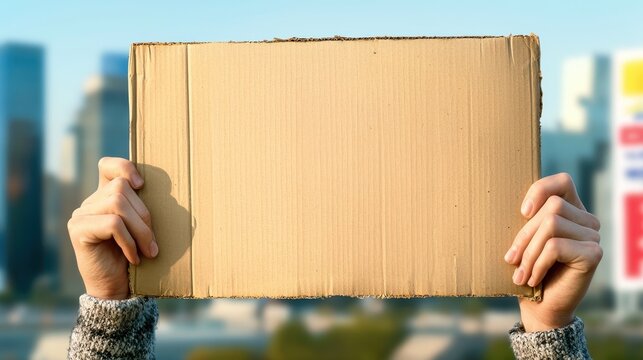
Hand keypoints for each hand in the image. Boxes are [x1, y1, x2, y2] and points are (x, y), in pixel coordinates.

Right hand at [67, 157, 156, 299]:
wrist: (117, 290)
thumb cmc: (136, 258)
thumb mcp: (142, 228)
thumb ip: (142, 208)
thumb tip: (161, 191)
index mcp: (105, 198)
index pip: (107, 166)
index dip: (124, 167)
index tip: (142, 185)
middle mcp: (90, 203)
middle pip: (121, 189)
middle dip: (144, 216)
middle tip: (152, 243)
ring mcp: (80, 215)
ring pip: (117, 204)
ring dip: (140, 230)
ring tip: (147, 251)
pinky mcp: (77, 230)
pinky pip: (112, 224)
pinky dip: (129, 241)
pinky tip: (134, 257)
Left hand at [504, 173, 601, 331]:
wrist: (541, 308)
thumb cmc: (528, 270)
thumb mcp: (524, 240)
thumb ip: (528, 219)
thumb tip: (521, 207)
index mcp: (572, 211)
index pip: (562, 182)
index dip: (540, 190)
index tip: (522, 212)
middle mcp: (587, 221)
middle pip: (551, 208)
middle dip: (524, 235)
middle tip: (511, 259)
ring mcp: (593, 237)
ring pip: (551, 224)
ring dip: (529, 252)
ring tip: (521, 273)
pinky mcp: (593, 254)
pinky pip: (556, 246)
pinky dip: (538, 263)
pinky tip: (533, 279)